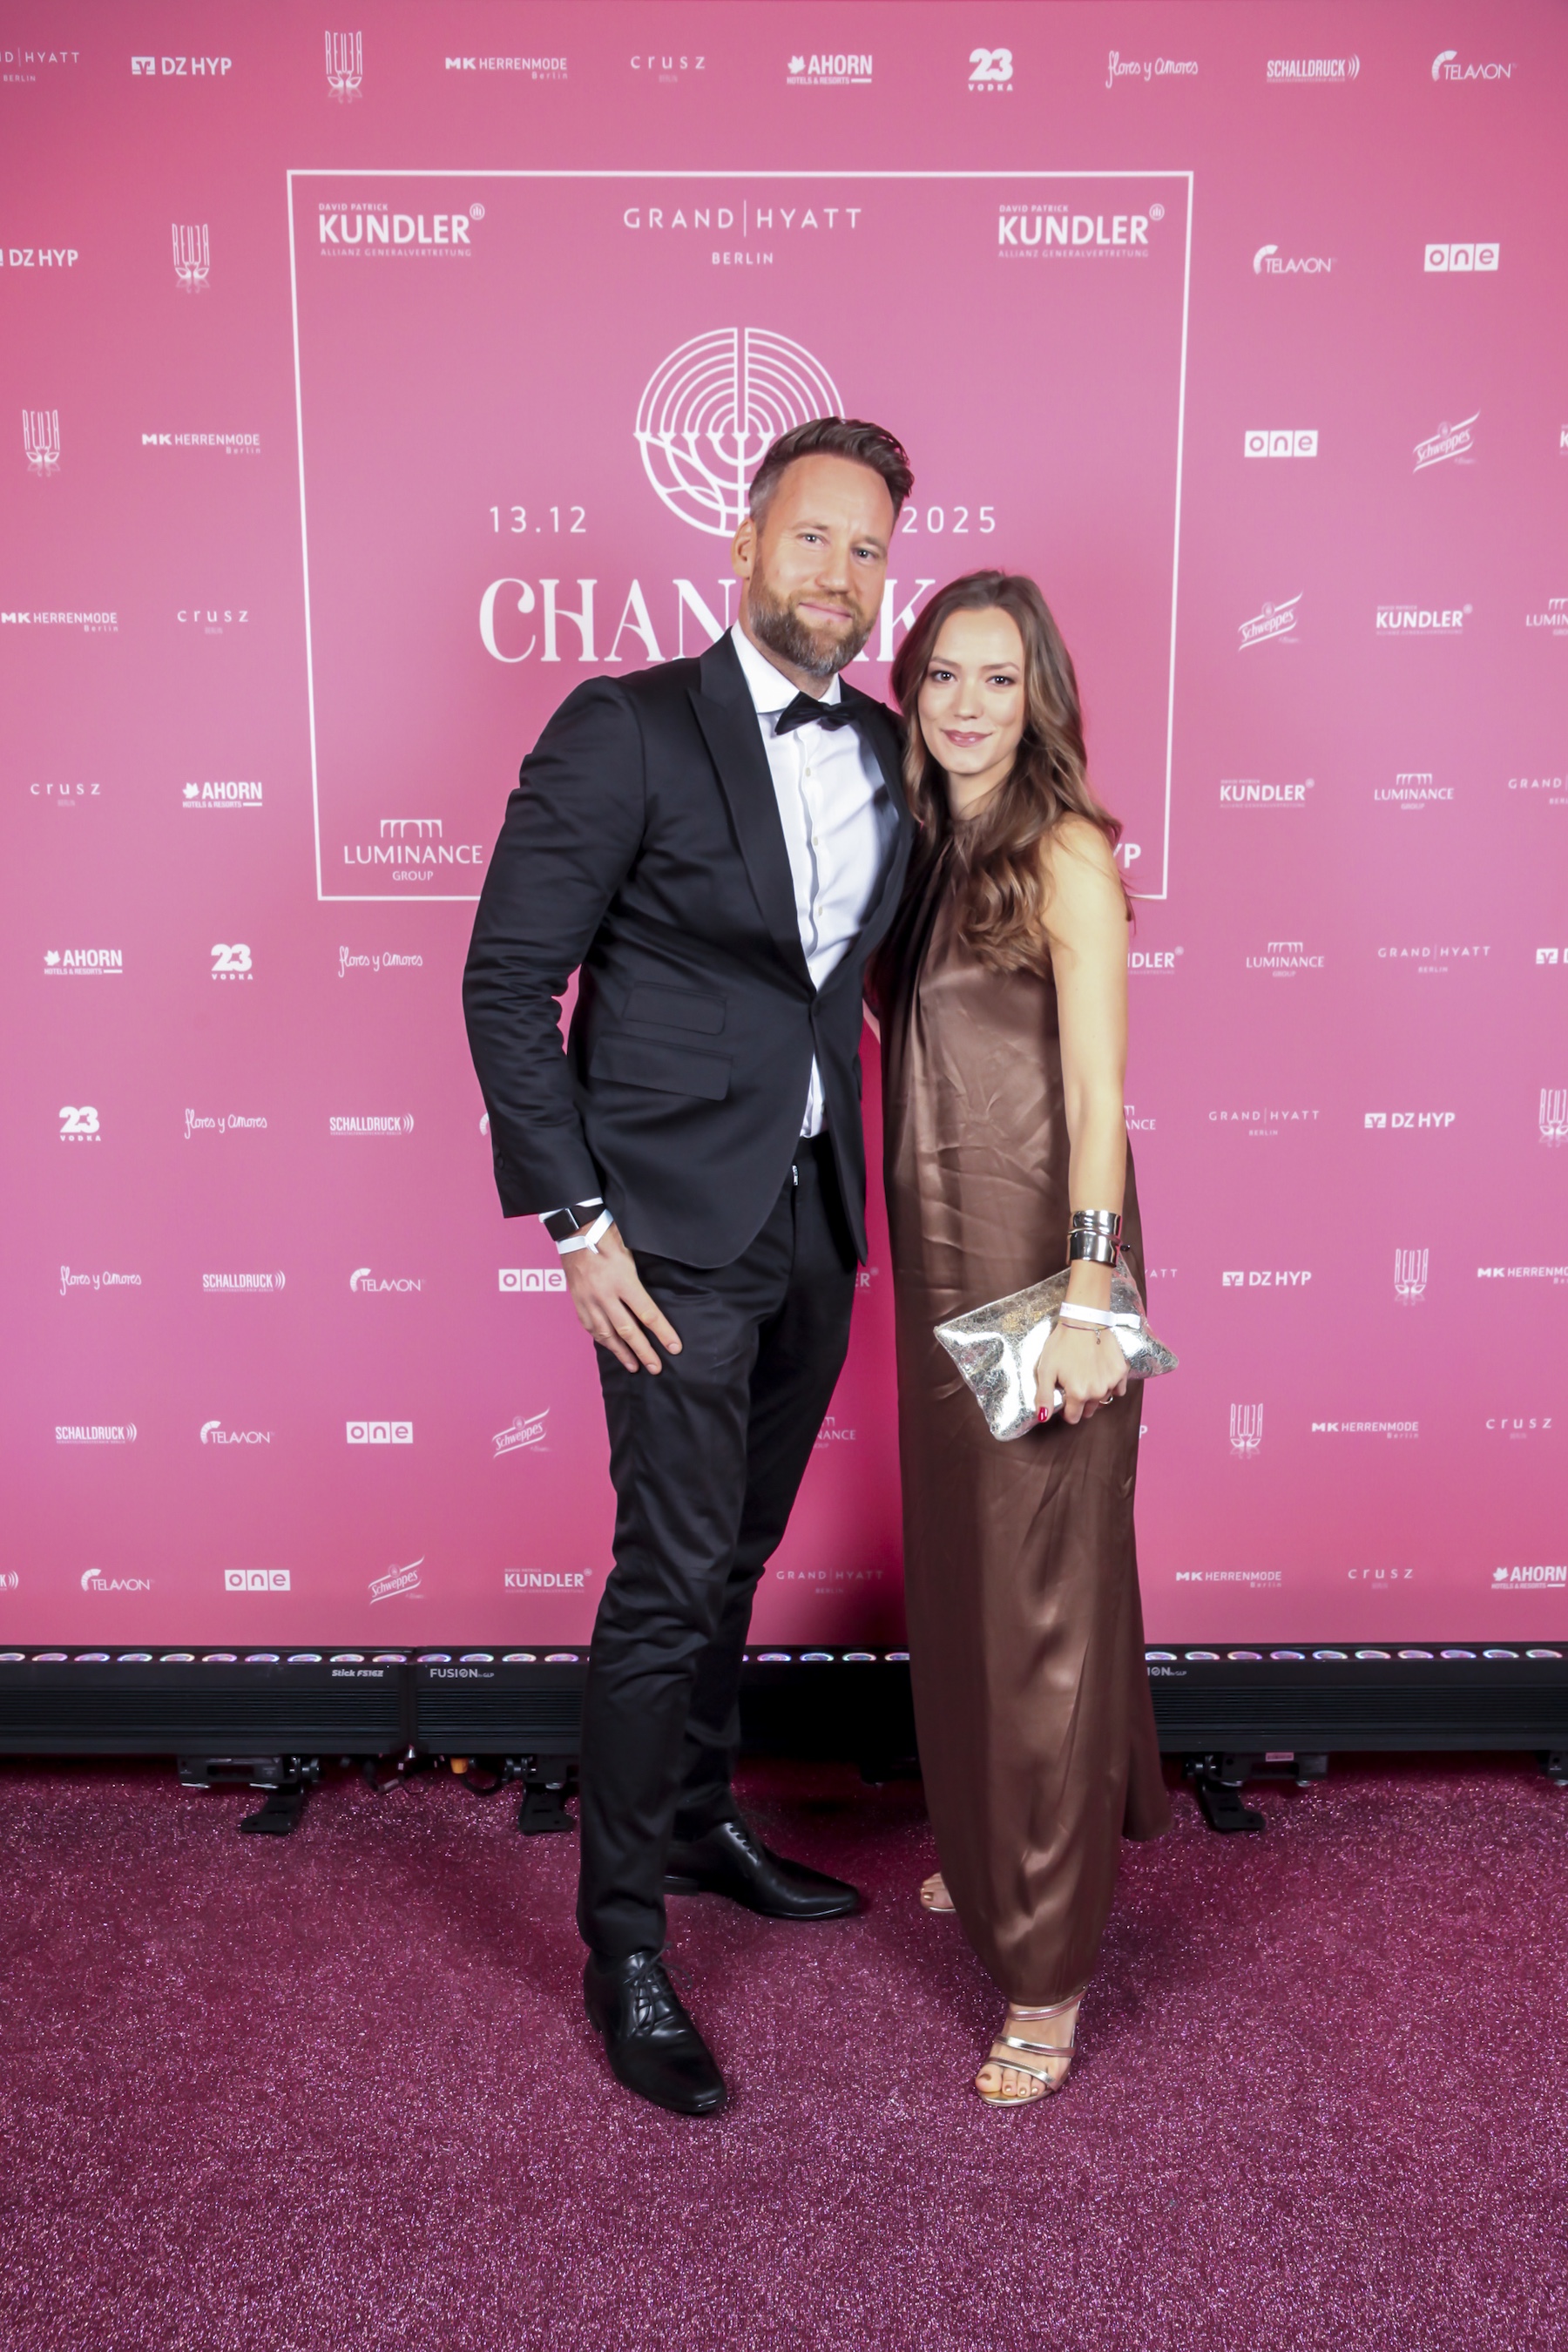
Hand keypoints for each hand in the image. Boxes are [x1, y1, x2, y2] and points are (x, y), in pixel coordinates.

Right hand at [561, 1223, 680, 1373]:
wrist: (574, 1233)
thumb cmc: (607, 1237)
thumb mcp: (631, 1252)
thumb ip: (642, 1277)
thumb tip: (660, 1298)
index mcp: (622, 1280)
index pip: (647, 1313)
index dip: (663, 1333)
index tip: (674, 1347)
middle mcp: (605, 1294)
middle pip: (628, 1330)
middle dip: (643, 1352)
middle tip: (656, 1368)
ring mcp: (589, 1300)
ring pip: (607, 1334)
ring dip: (622, 1352)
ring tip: (634, 1366)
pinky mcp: (578, 1302)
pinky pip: (591, 1327)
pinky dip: (603, 1340)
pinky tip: (612, 1348)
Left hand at [1035, 1322, 1127, 1425]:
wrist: (1084, 1320)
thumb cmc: (1062, 1344)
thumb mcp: (1046, 1369)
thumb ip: (1044, 1396)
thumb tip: (1043, 1417)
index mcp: (1078, 1394)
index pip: (1074, 1417)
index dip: (1066, 1410)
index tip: (1064, 1397)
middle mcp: (1097, 1392)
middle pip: (1089, 1410)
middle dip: (1081, 1402)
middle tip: (1074, 1384)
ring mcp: (1111, 1382)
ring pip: (1103, 1399)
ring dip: (1095, 1394)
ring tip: (1087, 1375)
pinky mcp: (1121, 1371)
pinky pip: (1118, 1389)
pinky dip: (1111, 1385)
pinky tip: (1102, 1373)